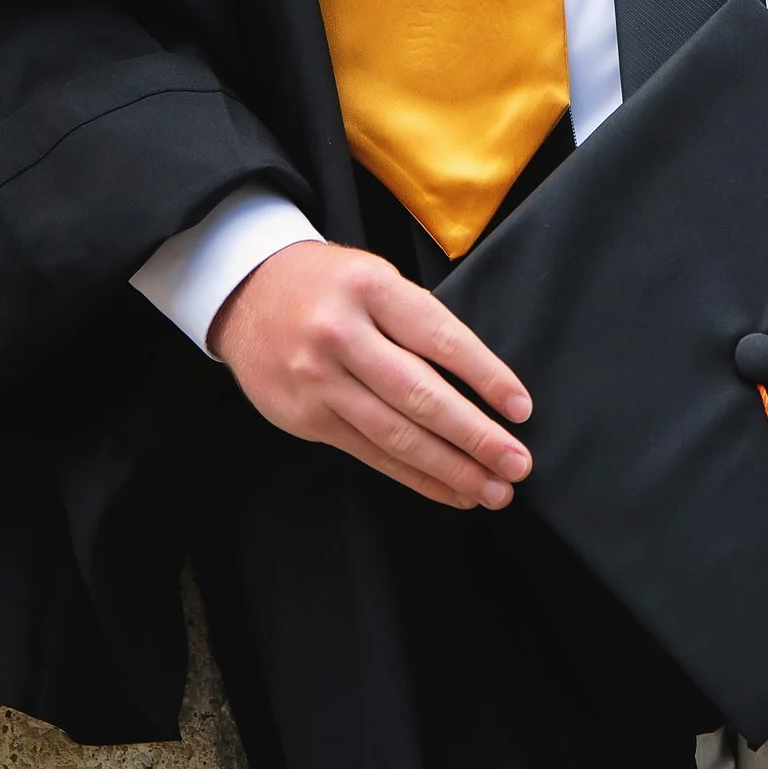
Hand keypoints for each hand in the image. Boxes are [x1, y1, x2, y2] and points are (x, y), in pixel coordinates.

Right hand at [212, 240, 533, 512]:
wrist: (247, 292)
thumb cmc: (331, 285)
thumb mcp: (375, 278)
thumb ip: (418, 323)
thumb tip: (482, 386)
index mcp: (371, 288)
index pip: (440, 339)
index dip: (486, 378)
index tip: (520, 409)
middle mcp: (341, 334)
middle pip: (420, 396)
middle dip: (475, 436)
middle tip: (517, 464)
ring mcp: (318, 380)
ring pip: (395, 435)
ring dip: (450, 468)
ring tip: (492, 489)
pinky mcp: (305, 417)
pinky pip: (369, 453)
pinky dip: (415, 477)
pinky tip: (449, 490)